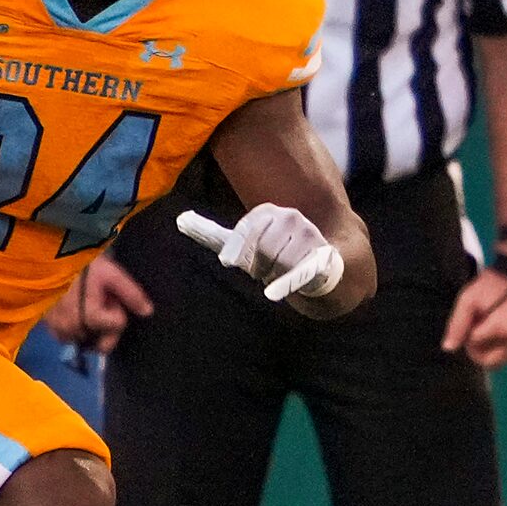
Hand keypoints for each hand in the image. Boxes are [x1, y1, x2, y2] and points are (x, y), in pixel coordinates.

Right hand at [44, 253, 153, 352]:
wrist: (47, 256)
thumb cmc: (81, 264)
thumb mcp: (111, 274)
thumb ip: (132, 294)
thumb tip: (147, 312)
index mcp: (91, 319)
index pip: (117, 325)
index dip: (117, 308)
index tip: (108, 294)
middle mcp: (73, 330)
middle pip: (101, 339)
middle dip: (104, 324)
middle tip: (97, 299)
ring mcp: (57, 330)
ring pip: (84, 339)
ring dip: (88, 326)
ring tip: (83, 301)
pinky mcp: (46, 326)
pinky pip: (66, 335)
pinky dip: (73, 326)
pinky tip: (72, 307)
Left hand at [179, 205, 344, 304]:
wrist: (326, 264)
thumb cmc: (277, 253)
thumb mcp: (246, 242)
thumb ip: (212, 233)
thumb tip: (179, 219)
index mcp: (268, 211)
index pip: (245, 233)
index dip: (239, 252)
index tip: (236, 261)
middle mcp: (291, 217)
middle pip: (262, 249)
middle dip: (260, 267)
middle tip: (266, 272)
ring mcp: (309, 235)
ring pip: (278, 263)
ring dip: (275, 276)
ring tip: (284, 274)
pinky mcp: (322, 257)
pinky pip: (299, 270)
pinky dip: (285, 283)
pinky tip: (271, 294)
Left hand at [441, 262, 506, 368]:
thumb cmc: (492, 282)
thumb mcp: (468, 300)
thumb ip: (457, 325)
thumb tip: (449, 348)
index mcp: (505, 328)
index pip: (477, 350)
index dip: (469, 338)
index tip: (473, 321)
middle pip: (494, 361)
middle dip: (484, 347)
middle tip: (483, 325)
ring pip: (506, 357)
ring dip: (496, 345)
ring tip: (497, 321)